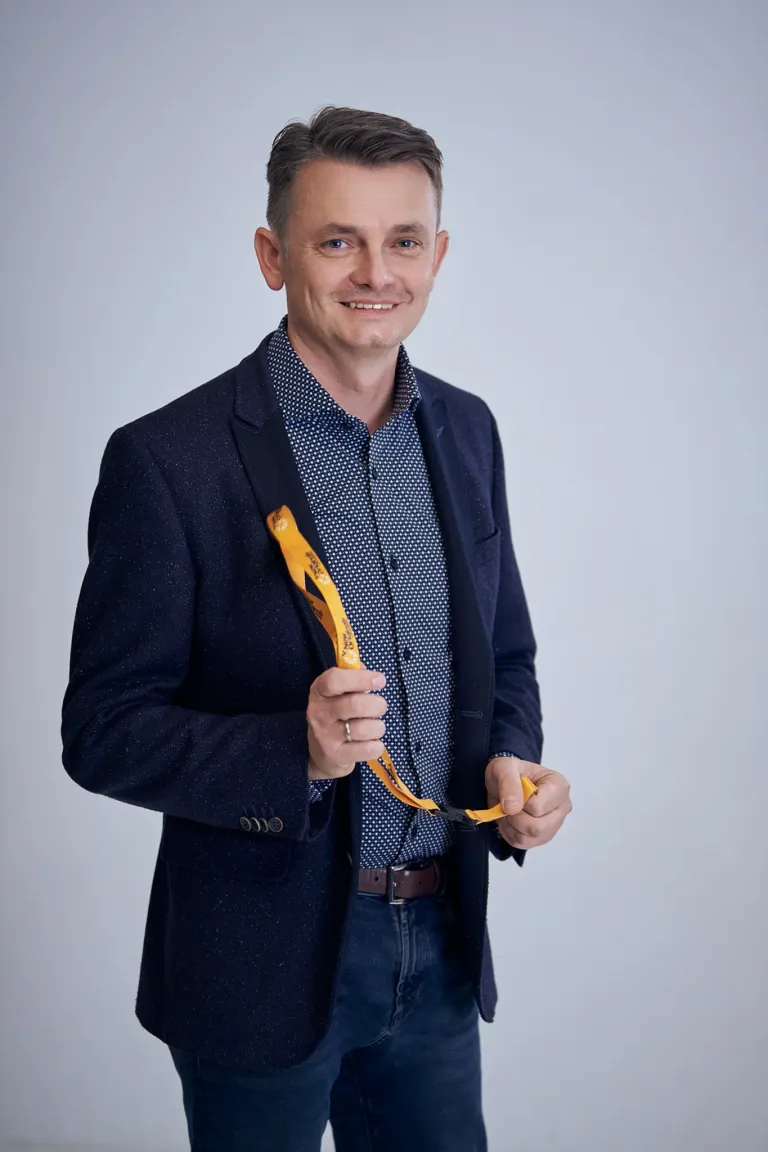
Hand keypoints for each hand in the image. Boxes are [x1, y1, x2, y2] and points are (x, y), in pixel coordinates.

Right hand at [307, 663, 388, 781]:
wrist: (321, 754)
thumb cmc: (337, 716)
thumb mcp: (338, 693)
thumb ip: (354, 677)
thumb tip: (369, 672)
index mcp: (319, 692)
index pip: (335, 679)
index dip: (361, 678)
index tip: (380, 681)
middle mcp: (319, 713)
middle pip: (355, 704)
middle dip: (377, 704)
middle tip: (380, 707)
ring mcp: (326, 736)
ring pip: (365, 728)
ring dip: (378, 726)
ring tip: (374, 727)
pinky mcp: (336, 756)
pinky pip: (368, 749)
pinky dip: (377, 746)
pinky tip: (372, 743)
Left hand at [485, 756, 571, 849]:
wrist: (505, 782)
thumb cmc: (510, 772)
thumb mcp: (504, 766)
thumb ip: (508, 782)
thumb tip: (512, 807)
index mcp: (559, 785)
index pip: (538, 807)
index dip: (520, 803)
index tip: (516, 791)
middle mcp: (562, 807)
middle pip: (537, 828)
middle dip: (515, 818)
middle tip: (508, 805)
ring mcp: (554, 824)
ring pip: (530, 838)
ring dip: (511, 826)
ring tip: (508, 811)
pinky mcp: (543, 836)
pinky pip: (524, 844)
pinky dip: (510, 833)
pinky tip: (510, 819)